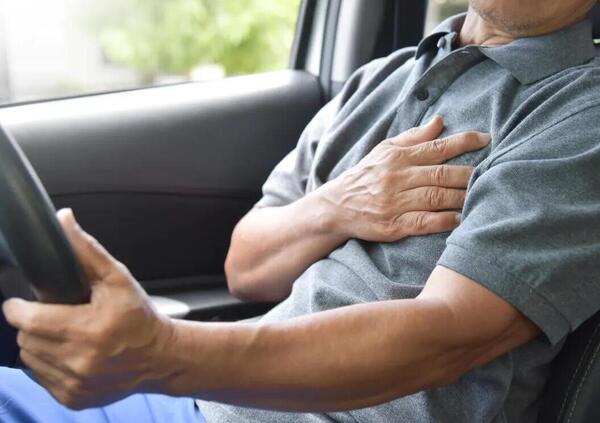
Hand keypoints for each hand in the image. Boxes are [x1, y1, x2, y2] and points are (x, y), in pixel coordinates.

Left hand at [2, 209, 172, 409]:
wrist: (161, 357)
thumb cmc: (140, 316)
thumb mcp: (117, 278)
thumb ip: (86, 250)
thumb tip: (63, 220)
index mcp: (90, 330)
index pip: (28, 320)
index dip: (19, 307)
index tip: (24, 302)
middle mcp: (80, 361)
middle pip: (26, 338)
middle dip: (32, 323)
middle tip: (53, 313)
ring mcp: (75, 384)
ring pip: (30, 359)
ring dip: (38, 343)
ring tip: (61, 331)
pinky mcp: (73, 398)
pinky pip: (40, 377)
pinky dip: (47, 362)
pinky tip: (68, 351)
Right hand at [319, 116, 489, 241]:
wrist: (337, 206)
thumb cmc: (365, 176)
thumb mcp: (384, 150)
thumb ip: (413, 137)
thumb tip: (440, 121)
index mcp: (397, 157)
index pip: (436, 147)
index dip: (463, 142)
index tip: (487, 139)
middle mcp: (397, 178)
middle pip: (440, 174)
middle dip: (469, 174)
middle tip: (493, 172)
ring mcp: (395, 203)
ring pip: (436, 198)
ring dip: (461, 197)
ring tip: (482, 196)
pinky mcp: (393, 225)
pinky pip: (424, 222)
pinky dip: (445, 221)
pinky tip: (460, 219)